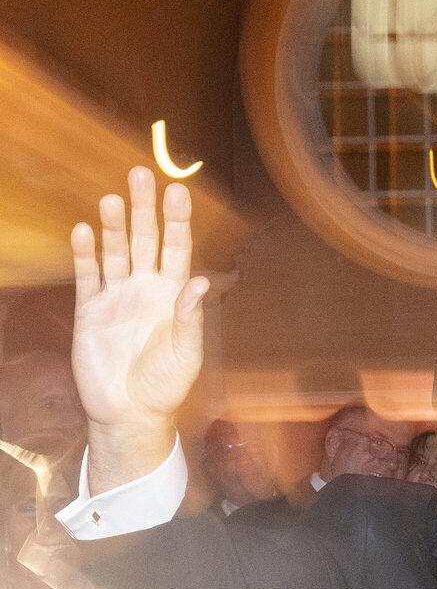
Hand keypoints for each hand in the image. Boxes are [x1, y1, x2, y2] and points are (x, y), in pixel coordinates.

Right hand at [72, 170, 207, 484]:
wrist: (129, 413)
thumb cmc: (165, 385)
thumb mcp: (186, 355)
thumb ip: (190, 318)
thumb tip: (200, 282)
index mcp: (174, 295)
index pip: (177, 248)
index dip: (177, 220)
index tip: (178, 190)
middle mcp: (145, 288)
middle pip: (144, 239)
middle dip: (143, 208)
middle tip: (140, 174)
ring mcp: (116, 297)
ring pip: (115, 251)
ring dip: (113, 225)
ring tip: (112, 198)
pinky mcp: (90, 311)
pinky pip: (87, 276)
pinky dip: (85, 254)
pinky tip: (84, 230)